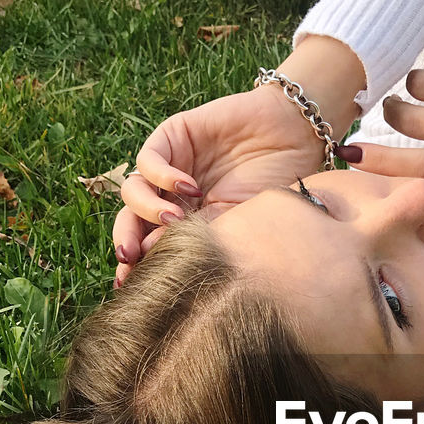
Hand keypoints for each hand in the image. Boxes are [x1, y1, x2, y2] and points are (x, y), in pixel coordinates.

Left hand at [112, 87, 328, 285]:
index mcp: (187, 224)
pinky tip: (189, 187)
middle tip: (130, 256)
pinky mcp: (173, 137)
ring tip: (176, 219)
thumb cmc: (278, 185)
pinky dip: (162, 176)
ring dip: (147, 210)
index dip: (136, 264)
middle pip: (131, 219)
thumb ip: (203, 241)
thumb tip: (161, 266)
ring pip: (132, 191)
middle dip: (126, 238)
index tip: (130, 286)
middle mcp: (173, 197)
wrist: (296, 138)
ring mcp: (171, 167)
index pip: (148, 245)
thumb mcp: (240, 225)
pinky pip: (148, 160)